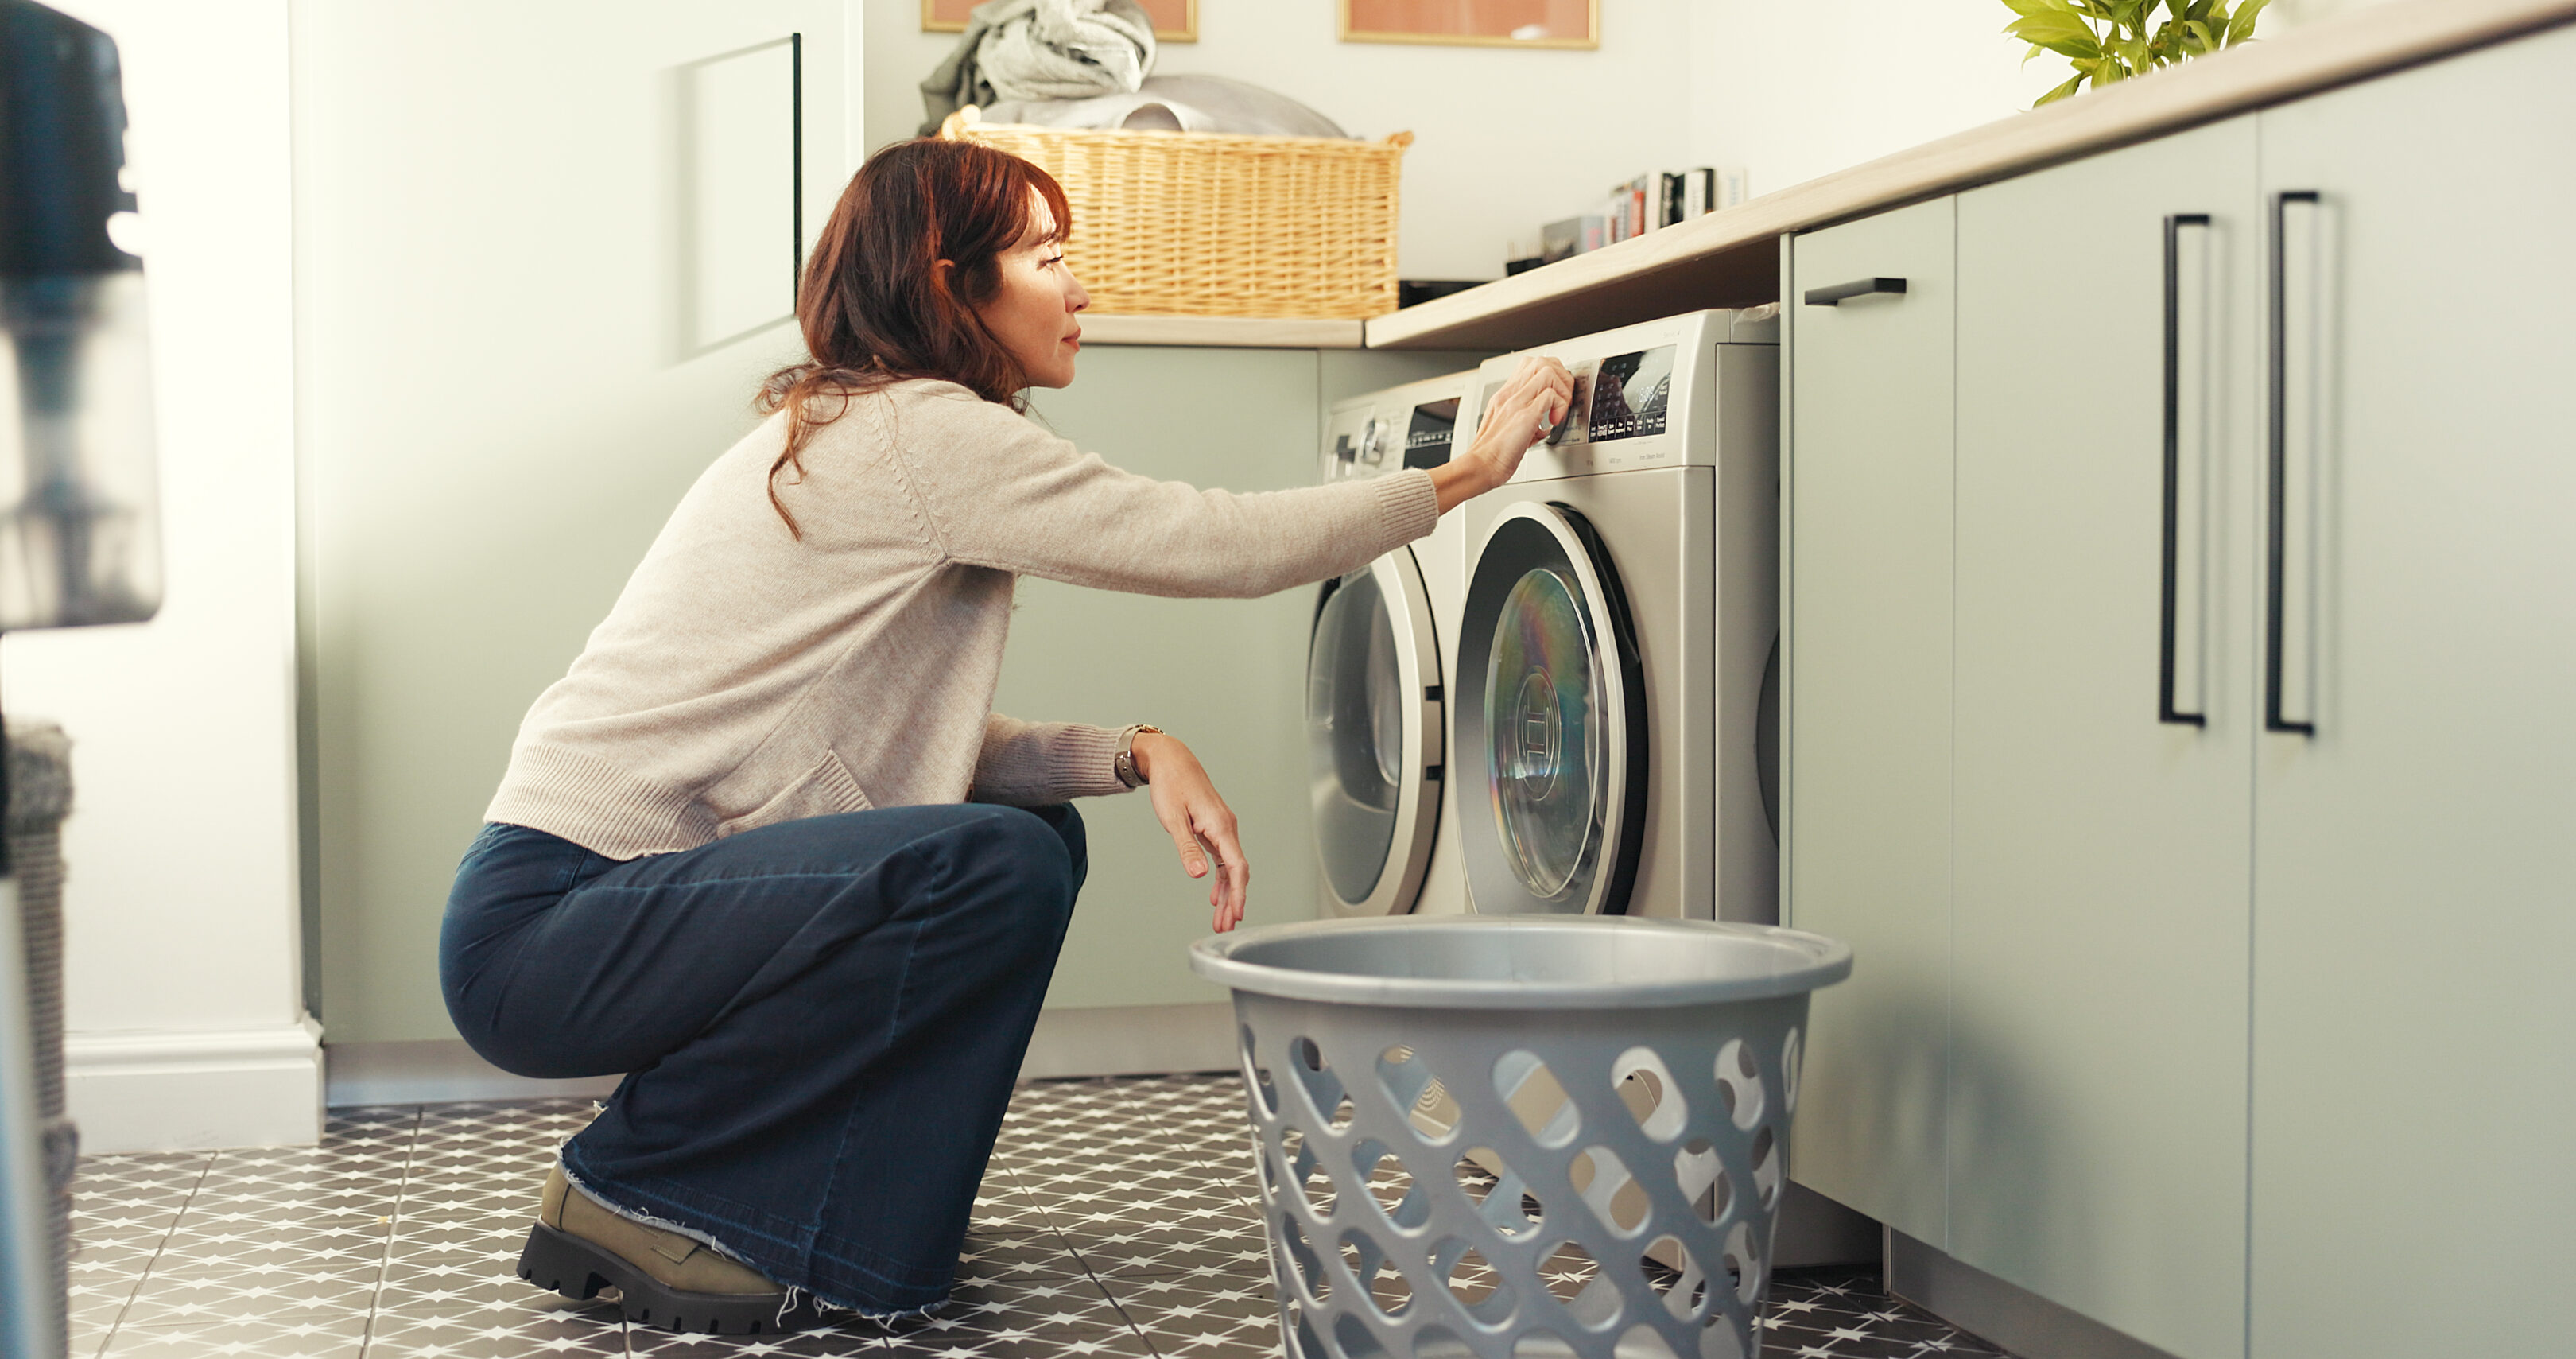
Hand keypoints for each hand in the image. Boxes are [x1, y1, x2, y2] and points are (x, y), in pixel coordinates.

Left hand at [1132, 731, 1248, 931]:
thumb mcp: (1173, 819)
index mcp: (1220, 826)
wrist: (1170, 759)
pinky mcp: (1214, 827)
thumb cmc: (1170, 784)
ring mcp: (1221, 828)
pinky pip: (1223, 858)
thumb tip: (1199, 875)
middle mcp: (1226, 827)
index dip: (1238, 893)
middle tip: (1225, 926)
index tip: (1236, 914)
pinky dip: (1221, 878)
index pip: (1237, 867)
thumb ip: (1187, 848)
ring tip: (1221, 918)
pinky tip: (1214, 894)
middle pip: (1237, 871)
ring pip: (1230, 867)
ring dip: (1227, 893)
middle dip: (1233, 900)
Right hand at [1430, 356, 1574, 512]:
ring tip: (1559, 409)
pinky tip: (1553, 422)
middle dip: (1561, 377)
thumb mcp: (1509, 428)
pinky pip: (1551, 395)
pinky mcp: (1524, 415)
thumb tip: (1545, 424)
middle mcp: (1510, 394)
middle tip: (1563, 399)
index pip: (1530, 365)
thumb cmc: (1493, 453)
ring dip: (1561, 389)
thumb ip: (1527, 420)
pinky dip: (1559, 407)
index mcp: (1505, 395)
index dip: (1551, 374)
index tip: (1556, 394)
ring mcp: (1516, 402)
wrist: (1481, 466)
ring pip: (1547, 371)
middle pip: (1541, 361)